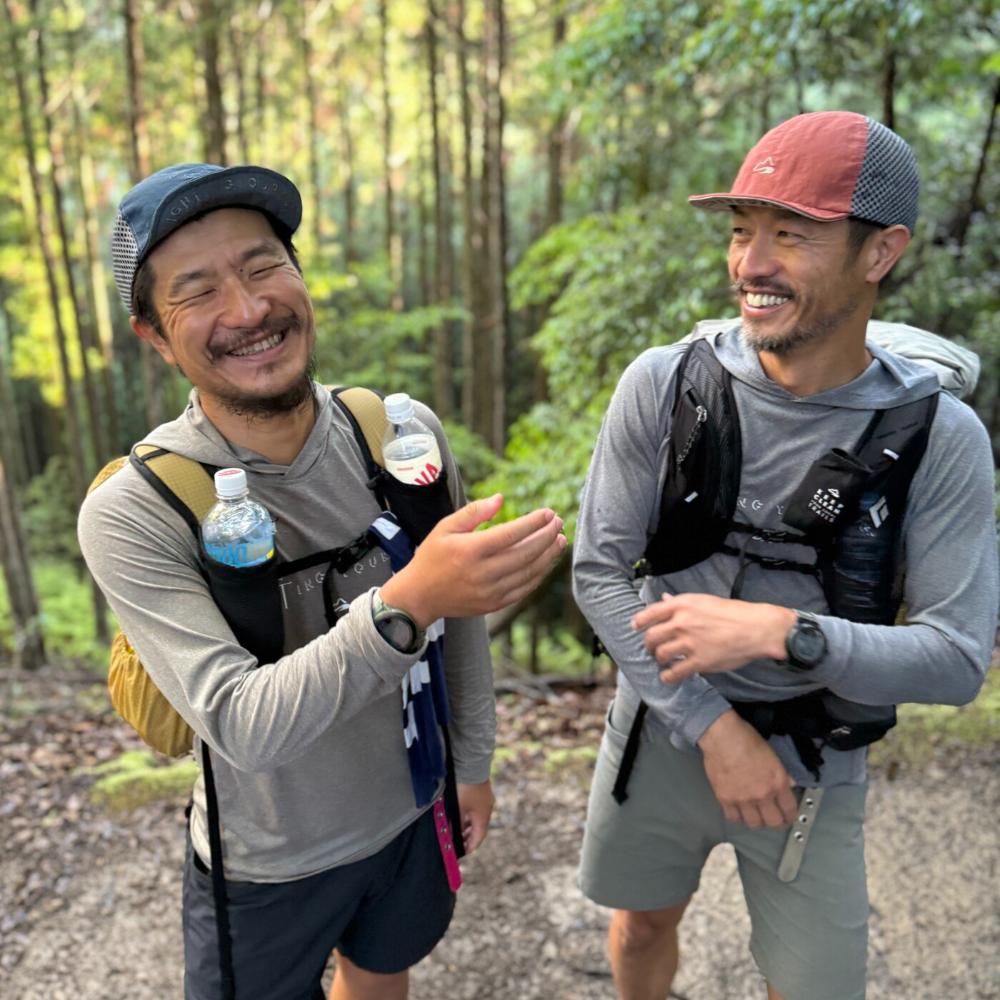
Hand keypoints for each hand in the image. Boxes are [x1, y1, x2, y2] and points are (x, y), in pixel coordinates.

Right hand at [380, 494, 565, 627]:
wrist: (419, 596)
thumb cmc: (432, 557)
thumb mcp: (445, 528)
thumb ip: (474, 512)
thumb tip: (501, 499)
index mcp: (471, 550)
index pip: (511, 534)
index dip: (534, 522)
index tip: (548, 512)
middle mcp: (483, 573)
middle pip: (526, 553)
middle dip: (546, 536)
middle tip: (559, 523)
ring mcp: (490, 592)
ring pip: (529, 572)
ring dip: (548, 556)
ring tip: (560, 540)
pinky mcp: (494, 605)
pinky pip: (524, 589)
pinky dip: (539, 575)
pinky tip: (546, 562)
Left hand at [456, 780, 494, 853]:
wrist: (470, 763)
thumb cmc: (464, 787)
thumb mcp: (458, 808)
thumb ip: (457, 824)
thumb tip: (454, 836)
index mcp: (483, 815)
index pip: (479, 837)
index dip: (470, 846)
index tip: (462, 853)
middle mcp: (487, 808)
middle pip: (478, 828)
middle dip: (467, 837)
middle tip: (457, 843)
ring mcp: (484, 799)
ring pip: (476, 818)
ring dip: (466, 826)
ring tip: (455, 830)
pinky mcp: (480, 791)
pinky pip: (474, 809)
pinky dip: (467, 815)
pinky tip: (459, 815)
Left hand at [631, 593, 794, 682]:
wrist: (754, 628)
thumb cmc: (731, 612)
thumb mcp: (703, 600)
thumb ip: (680, 602)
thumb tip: (663, 598)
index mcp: (682, 605)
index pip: (649, 614)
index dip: (639, 622)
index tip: (635, 628)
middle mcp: (681, 623)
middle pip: (651, 637)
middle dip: (649, 645)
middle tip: (652, 649)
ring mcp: (689, 643)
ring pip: (660, 655)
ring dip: (659, 660)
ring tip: (663, 662)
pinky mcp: (698, 662)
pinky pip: (674, 673)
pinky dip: (668, 677)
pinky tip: (668, 677)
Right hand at [698, 711, 797, 828]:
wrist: (722, 736)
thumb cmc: (745, 739)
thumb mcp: (772, 755)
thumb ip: (782, 774)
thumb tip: (789, 784)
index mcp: (778, 782)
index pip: (790, 810)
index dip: (790, 816)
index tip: (788, 817)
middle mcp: (763, 794)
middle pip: (774, 822)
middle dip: (776, 822)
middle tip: (774, 819)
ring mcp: (743, 799)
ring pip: (754, 824)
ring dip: (757, 821)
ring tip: (755, 815)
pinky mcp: (725, 799)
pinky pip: (734, 817)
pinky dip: (737, 816)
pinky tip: (738, 810)